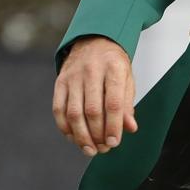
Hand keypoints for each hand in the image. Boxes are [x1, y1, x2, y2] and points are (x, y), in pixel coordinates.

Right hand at [52, 36, 137, 156]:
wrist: (94, 41)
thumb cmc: (114, 64)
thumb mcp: (127, 79)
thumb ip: (127, 103)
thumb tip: (130, 128)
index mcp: (114, 68)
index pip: (113, 102)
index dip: (113, 125)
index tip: (114, 142)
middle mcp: (92, 71)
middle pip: (92, 110)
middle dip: (97, 134)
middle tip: (103, 149)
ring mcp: (73, 76)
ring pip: (73, 112)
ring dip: (81, 135)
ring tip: (89, 149)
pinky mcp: (60, 82)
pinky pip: (58, 109)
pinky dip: (65, 127)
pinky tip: (73, 137)